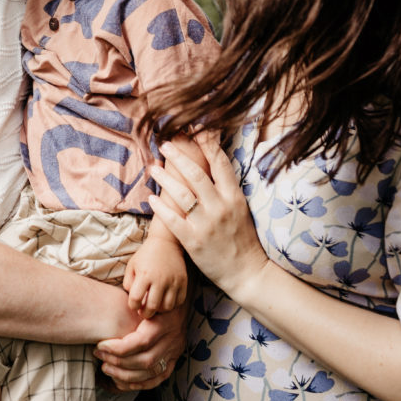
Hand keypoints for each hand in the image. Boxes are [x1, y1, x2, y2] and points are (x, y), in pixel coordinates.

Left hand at [94, 301, 188, 390]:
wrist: (177, 301)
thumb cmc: (153, 296)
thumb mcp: (145, 295)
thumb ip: (131, 305)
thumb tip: (104, 310)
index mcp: (164, 322)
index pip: (141, 341)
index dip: (119, 348)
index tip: (100, 345)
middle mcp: (172, 339)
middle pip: (145, 360)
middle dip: (118, 362)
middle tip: (99, 357)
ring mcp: (174, 353)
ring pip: (149, 373)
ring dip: (125, 375)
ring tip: (105, 368)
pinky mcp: (173, 361)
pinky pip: (156, 380)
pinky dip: (137, 384)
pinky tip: (120, 381)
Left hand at [123, 237, 187, 316]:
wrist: (166, 242)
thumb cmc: (146, 255)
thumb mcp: (132, 265)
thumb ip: (128, 283)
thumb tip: (133, 299)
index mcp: (144, 274)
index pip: (136, 299)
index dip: (133, 306)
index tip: (134, 305)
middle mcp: (160, 279)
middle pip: (152, 307)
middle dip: (146, 314)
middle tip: (143, 312)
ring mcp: (173, 281)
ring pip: (167, 307)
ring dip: (160, 310)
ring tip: (155, 305)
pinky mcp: (183, 281)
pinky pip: (179, 302)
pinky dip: (172, 305)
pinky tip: (166, 300)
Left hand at [149, 134, 268, 302]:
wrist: (248, 273)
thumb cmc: (243, 240)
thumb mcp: (241, 209)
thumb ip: (226, 189)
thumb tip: (213, 164)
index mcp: (234, 197)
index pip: (220, 163)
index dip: (207, 143)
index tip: (195, 128)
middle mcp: (221, 207)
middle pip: (196, 174)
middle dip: (178, 157)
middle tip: (165, 144)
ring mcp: (207, 224)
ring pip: (182, 194)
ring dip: (165, 178)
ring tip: (153, 168)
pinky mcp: (194, 241)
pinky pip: (174, 220)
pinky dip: (162, 208)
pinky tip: (152, 199)